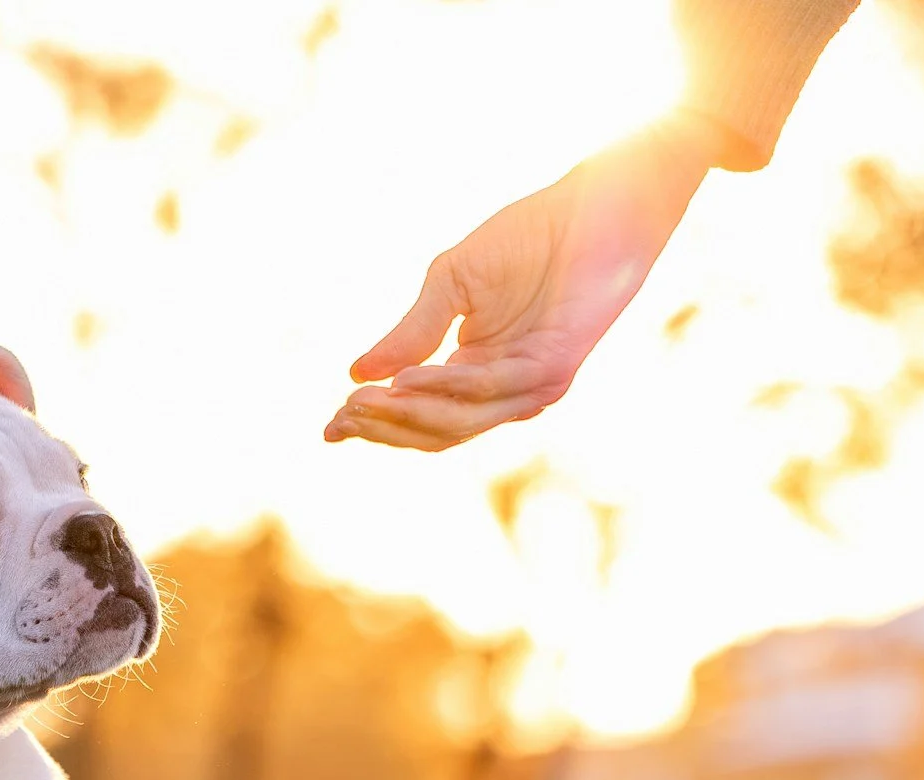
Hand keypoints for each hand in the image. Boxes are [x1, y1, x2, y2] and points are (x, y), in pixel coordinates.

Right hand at [327, 115, 723, 450]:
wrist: (596, 202)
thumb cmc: (529, 235)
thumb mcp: (452, 282)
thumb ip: (411, 331)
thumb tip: (357, 374)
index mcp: (476, 373)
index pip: (419, 416)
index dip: (372, 425)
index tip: (327, 428)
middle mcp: (504, 391)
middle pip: (434, 433)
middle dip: (383, 428)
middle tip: (339, 419)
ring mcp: (531, 386)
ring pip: (458, 422)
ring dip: (406, 414)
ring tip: (362, 401)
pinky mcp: (554, 368)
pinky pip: (490, 390)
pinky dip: (445, 388)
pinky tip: (408, 380)